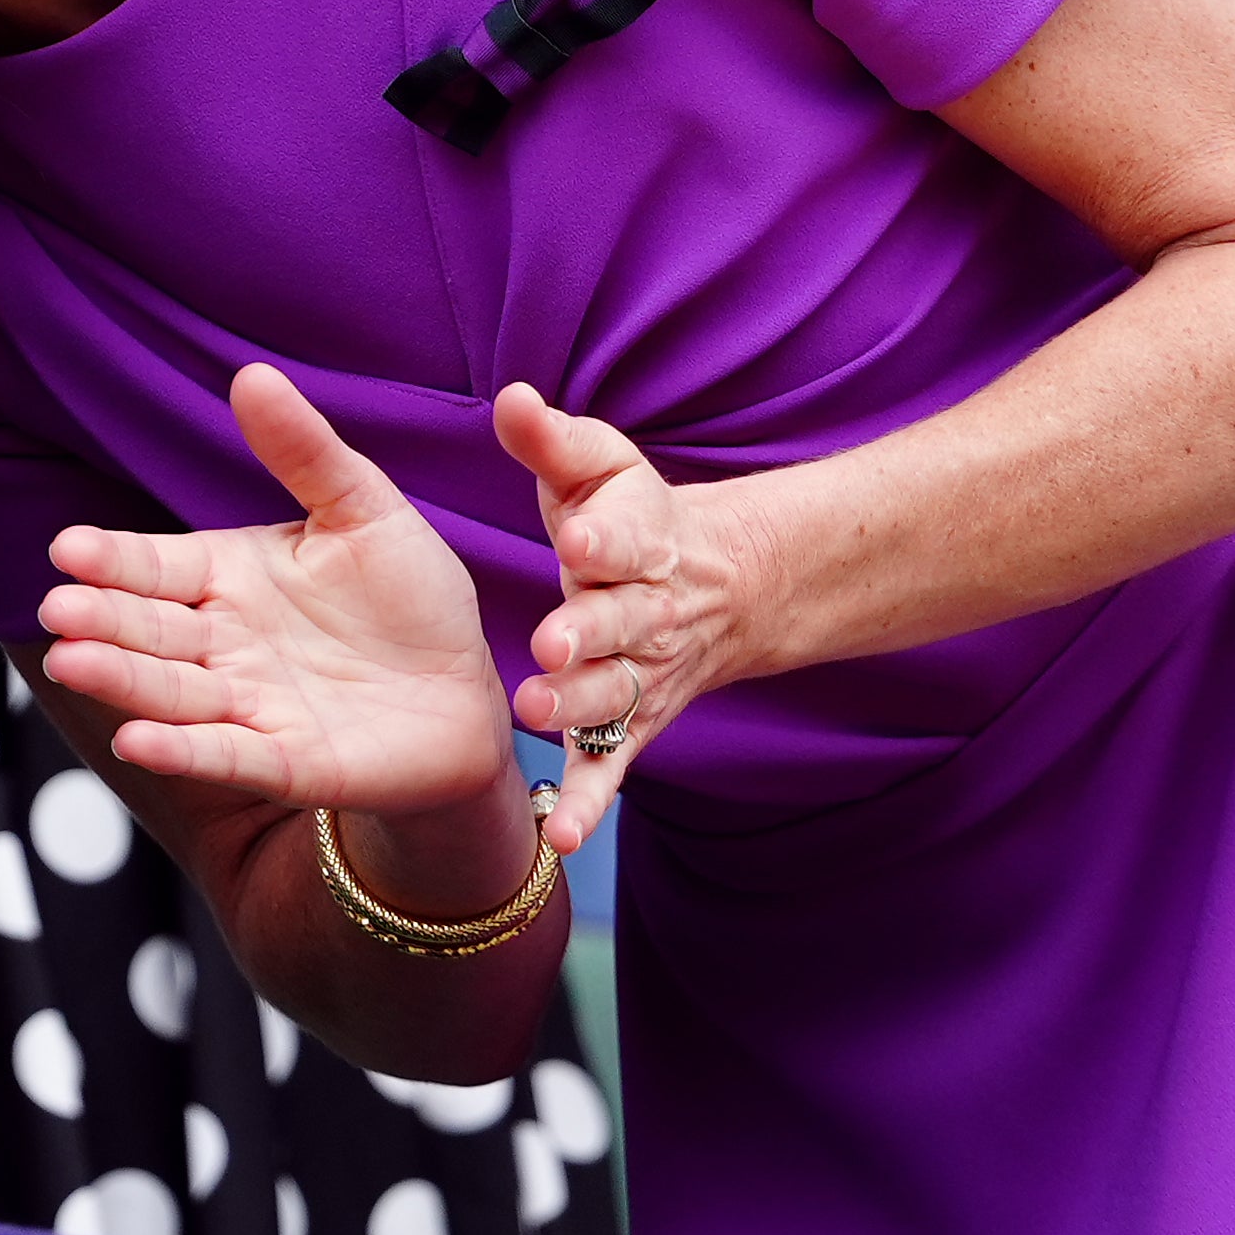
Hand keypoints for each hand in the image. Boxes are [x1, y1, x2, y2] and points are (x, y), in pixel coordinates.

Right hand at [36, 363, 518, 817]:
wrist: (466, 694)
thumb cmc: (412, 600)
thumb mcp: (364, 509)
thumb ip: (304, 451)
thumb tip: (251, 374)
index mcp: (231, 576)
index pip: (156, 565)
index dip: (112, 560)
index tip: (66, 549)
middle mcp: (226, 643)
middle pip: (150, 630)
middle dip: (102, 621)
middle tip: (58, 610)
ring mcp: (250, 705)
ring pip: (173, 692)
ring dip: (122, 681)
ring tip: (72, 662)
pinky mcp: (287, 762)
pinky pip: (226, 755)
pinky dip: (182, 750)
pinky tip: (137, 740)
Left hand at [495, 384, 768, 820]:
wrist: (724, 586)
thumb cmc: (634, 513)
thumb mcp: (600, 466)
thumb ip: (553, 438)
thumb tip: (510, 396)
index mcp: (640, 541)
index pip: (625, 537)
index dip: (605, 538)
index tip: (578, 535)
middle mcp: (646, 613)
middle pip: (620, 625)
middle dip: (588, 634)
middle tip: (551, 641)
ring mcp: (641, 675)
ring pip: (614, 697)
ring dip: (580, 708)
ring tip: (538, 714)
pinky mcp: (631, 728)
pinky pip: (610, 768)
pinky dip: (588, 804)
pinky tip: (558, 838)